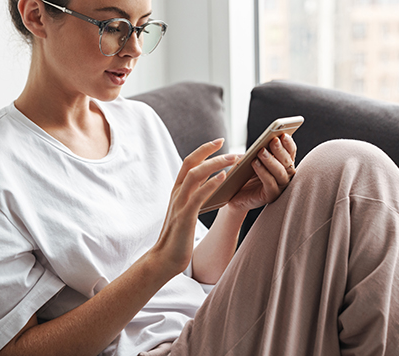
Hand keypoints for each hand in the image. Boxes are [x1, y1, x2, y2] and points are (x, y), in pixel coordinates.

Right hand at [150, 139, 238, 278]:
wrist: (165, 258)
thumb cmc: (179, 236)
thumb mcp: (187, 210)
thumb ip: (196, 195)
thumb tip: (213, 180)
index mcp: (177, 190)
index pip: (189, 162)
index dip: (204, 149)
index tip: (219, 141)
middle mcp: (177, 193)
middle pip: (191, 163)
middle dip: (209, 151)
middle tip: (227, 143)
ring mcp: (180, 204)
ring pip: (195, 175)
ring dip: (215, 164)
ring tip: (233, 159)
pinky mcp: (185, 217)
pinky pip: (198, 196)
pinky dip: (211, 184)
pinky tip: (224, 178)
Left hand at [228, 134, 296, 212]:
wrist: (233, 194)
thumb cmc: (243, 174)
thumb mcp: (250, 159)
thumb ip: (258, 150)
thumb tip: (261, 142)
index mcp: (283, 164)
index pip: (290, 152)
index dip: (289, 143)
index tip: (283, 134)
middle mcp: (284, 175)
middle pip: (287, 162)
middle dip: (280, 150)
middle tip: (273, 140)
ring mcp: (279, 187)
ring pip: (280, 172)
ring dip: (271, 160)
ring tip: (261, 151)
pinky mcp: (271, 196)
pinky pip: (270, 183)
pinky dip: (263, 172)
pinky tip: (255, 163)